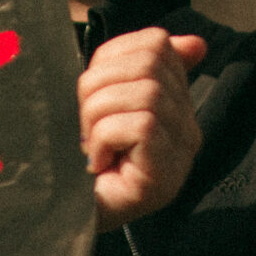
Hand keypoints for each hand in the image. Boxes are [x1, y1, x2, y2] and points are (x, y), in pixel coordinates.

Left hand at [79, 26, 208, 230]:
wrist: (61, 211)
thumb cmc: (77, 155)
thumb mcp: (103, 99)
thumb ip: (135, 65)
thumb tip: (195, 45)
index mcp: (175, 102)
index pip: (156, 45)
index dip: (111, 59)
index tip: (93, 94)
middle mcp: (187, 127)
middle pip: (149, 64)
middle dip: (99, 86)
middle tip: (85, 124)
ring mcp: (180, 153)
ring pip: (146, 94)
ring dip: (98, 115)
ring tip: (91, 144)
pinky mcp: (166, 175)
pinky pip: (141, 125)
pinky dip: (106, 138)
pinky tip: (99, 161)